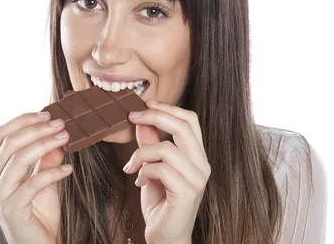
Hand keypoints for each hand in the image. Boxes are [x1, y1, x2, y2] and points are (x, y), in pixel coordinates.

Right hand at [0, 111, 71, 243]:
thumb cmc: (41, 216)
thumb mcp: (46, 181)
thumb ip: (47, 159)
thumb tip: (58, 135)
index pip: (2, 134)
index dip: (23, 120)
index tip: (47, 114)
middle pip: (10, 143)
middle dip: (37, 129)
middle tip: (61, 124)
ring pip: (18, 159)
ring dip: (44, 144)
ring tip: (65, 139)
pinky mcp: (11, 210)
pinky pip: (31, 184)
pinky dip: (52, 173)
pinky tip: (69, 170)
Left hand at [123, 100, 210, 243]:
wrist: (165, 237)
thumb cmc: (160, 203)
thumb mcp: (151, 167)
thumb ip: (149, 144)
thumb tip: (141, 119)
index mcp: (196, 155)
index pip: (190, 120)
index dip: (167, 108)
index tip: (144, 104)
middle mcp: (202, 165)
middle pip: (183, 126)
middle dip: (154, 116)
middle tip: (131, 117)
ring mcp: (197, 179)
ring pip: (167, 148)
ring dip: (141, 153)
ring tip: (131, 166)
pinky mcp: (187, 193)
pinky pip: (162, 169)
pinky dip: (144, 171)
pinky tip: (139, 181)